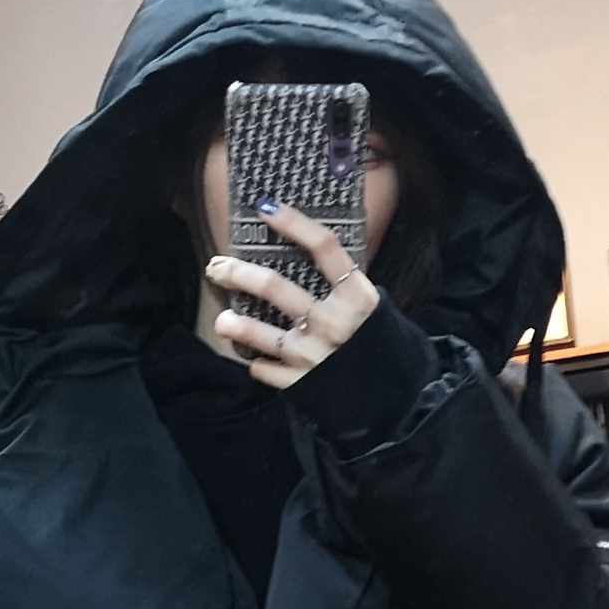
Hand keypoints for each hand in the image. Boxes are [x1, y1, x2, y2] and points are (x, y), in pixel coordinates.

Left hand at [205, 200, 379, 390]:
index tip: (266, 208)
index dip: (293, 224)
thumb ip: (342, 285)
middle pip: (275, 287)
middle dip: (238, 273)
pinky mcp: (301, 384)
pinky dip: (258, 363)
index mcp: (356, 296)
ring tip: (223, 321)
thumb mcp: (369, 308)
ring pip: (258, 332)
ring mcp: (314, 355)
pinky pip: (264, 368)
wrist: (390, 399)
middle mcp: (333, 322)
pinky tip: (259, 360)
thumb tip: (305, 253)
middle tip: (217, 267)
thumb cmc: (375, 344)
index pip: (324, 248)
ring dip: (233, 325)